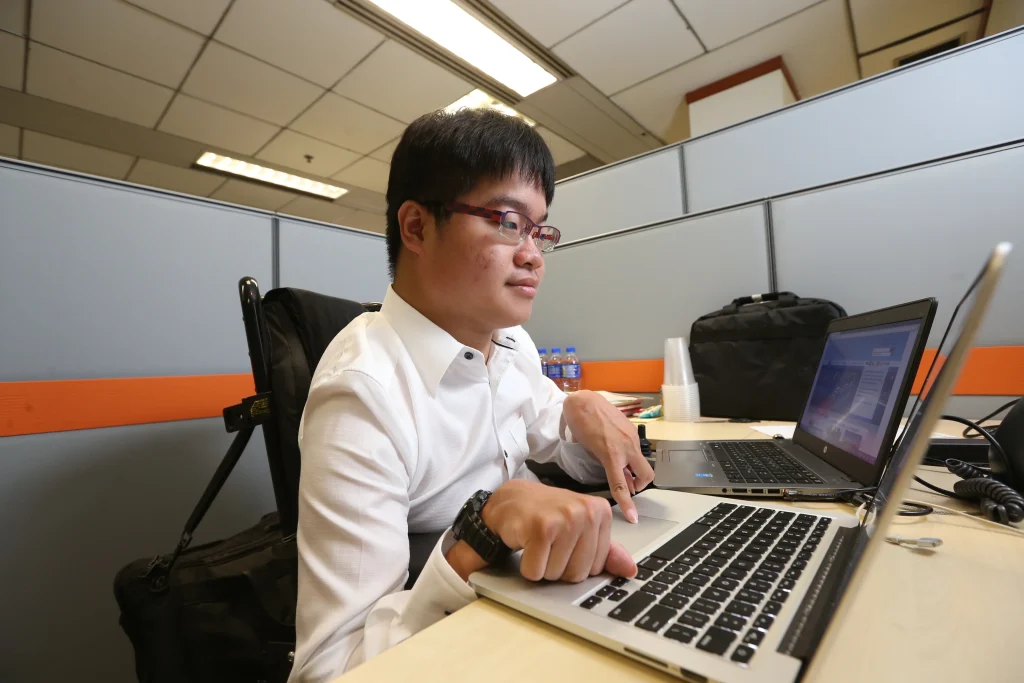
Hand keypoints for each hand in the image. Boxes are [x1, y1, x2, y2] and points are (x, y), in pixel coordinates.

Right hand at [446, 480, 635, 582]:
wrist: (512, 499)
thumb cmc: (547, 515)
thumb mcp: (581, 529)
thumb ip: (607, 552)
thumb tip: (631, 570)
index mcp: (601, 512)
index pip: (596, 568)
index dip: (575, 564)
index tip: (565, 543)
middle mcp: (586, 512)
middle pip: (577, 574)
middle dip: (558, 567)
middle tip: (549, 543)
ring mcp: (565, 518)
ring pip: (556, 575)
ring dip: (541, 566)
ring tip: (538, 542)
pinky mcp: (541, 527)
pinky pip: (535, 571)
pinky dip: (527, 565)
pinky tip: (527, 542)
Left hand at [561, 391, 654, 523]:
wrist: (583, 400)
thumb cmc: (580, 424)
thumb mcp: (588, 450)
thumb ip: (604, 464)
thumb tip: (617, 474)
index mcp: (612, 454)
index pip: (622, 485)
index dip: (628, 504)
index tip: (633, 516)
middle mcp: (627, 446)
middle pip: (646, 475)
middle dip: (640, 484)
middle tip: (629, 486)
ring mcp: (632, 437)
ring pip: (641, 462)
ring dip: (635, 469)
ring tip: (620, 467)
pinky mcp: (632, 429)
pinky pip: (635, 449)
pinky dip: (630, 455)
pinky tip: (617, 450)